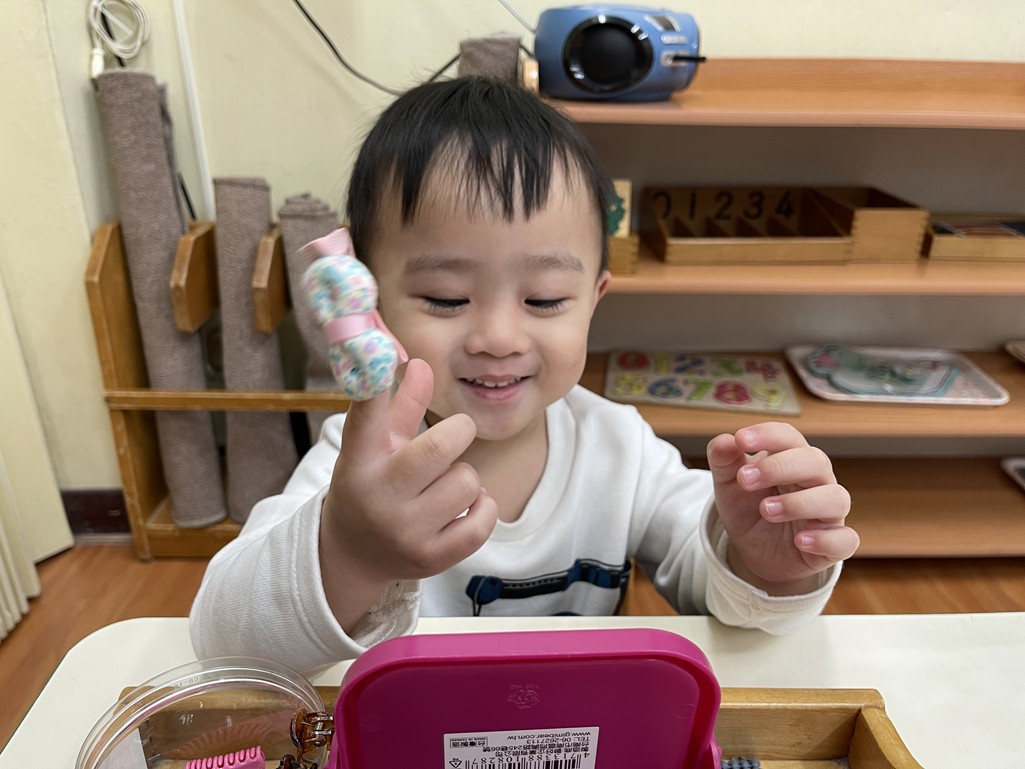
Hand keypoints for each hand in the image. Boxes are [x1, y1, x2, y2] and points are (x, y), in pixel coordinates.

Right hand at [319, 358, 498, 628]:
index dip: (373, 382)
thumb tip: (420, 363)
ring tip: (445, 485)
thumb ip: (401, 404)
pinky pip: (482, 520)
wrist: (353, 554)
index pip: (366, 414)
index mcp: (359, 460)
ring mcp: (405, 531)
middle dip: (458, 432)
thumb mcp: (377, 445)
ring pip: (466, 481)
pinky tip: (465, 505)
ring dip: (465, 477)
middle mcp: (379, 496)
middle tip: (455, 434)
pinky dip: (483, 506)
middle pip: (439, 447)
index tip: (376, 349)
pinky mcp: (431, 558)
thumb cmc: (372, 484)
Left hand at [706, 422, 857, 592]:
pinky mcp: (834, 545)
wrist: (754, 552)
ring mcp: (828, 513)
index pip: (789, 437)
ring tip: (766, 510)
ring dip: (800, 502)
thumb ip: (724, 461)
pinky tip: (800, 540)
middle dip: (779, 467)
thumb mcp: (728, 486)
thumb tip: (724, 441)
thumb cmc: (748, 509)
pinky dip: (825, 539)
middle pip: (815, 462)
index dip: (768, 435)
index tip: (741, 439)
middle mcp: (816, 481)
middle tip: (745, 479)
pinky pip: (845, 540)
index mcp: (791, 459)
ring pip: (835, 498)